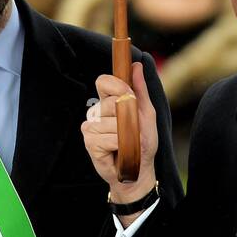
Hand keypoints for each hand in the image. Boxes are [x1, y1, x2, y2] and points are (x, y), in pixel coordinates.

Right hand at [80, 62, 157, 221]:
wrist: (139, 170)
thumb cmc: (142, 142)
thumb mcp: (147, 114)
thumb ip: (140, 90)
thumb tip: (136, 66)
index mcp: (109, 101)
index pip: (103, 81)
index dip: (115, 85)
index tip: (127, 94)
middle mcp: (97, 112)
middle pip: (110, 102)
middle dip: (127, 116)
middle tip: (132, 129)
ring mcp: (91, 127)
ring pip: (110, 122)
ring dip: (125, 134)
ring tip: (127, 143)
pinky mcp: (89, 142)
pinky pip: (107, 137)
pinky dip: (119, 145)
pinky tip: (118, 150)